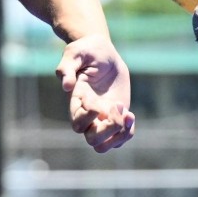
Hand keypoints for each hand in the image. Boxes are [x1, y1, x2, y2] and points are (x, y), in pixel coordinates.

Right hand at [57, 36, 135, 152]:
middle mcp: (88, 115)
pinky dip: (128, 131)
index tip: (98, 100)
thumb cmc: (86, 51)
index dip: (90, 117)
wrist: (103, 52)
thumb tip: (66, 86)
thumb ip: (67, 68)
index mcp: (76, 102)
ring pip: (106, 145)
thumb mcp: (75, 53)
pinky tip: (131, 115)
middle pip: (93, 140)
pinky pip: (121, 137)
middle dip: (108, 130)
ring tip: (128, 114)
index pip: (78, 124)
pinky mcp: (117, 116)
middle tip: (117, 108)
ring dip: (120, 135)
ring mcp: (103, 118)